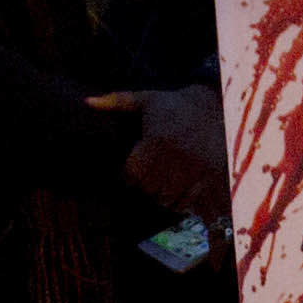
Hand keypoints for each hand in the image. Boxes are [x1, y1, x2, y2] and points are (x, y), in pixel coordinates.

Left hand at [92, 87, 226, 217]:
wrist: (214, 107)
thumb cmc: (173, 105)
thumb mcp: (145, 99)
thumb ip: (116, 101)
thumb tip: (87, 102)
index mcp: (156, 139)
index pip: (132, 173)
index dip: (128, 176)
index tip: (130, 173)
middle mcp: (173, 156)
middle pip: (148, 188)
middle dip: (144, 186)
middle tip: (146, 178)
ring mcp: (191, 168)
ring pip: (165, 198)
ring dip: (159, 196)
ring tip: (159, 185)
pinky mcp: (207, 176)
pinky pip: (186, 201)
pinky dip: (178, 202)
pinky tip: (175, 191)